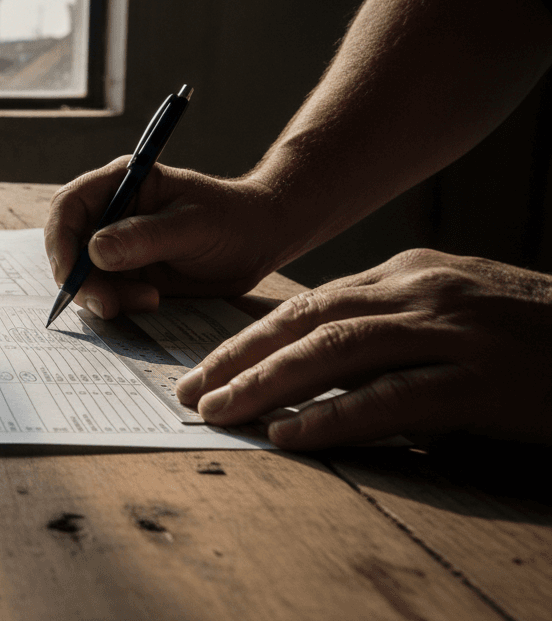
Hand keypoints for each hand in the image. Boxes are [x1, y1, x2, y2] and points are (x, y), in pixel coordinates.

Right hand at [44, 158, 289, 318]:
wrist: (260, 241)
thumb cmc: (234, 220)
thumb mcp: (194, 226)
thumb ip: (145, 237)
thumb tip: (96, 251)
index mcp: (121, 183)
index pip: (69, 207)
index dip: (60, 241)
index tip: (71, 276)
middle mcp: (111, 212)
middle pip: (68, 246)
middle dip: (81, 279)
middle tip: (107, 305)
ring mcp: (117, 244)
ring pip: (84, 275)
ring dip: (104, 296)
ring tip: (149, 301)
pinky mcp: (127, 273)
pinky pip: (105, 292)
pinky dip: (118, 304)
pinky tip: (152, 303)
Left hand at [175, 248, 551, 448]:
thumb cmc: (535, 336)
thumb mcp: (458, 307)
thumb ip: (392, 321)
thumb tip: (318, 351)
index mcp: (412, 274)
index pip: (312, 301)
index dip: (252, 336)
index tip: (208, 365)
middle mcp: (424, 293)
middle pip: (310, 321)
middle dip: (241, 357)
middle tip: (192, 391)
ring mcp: (455, 333)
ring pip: (338, 352)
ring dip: (270, 385)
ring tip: (222, 413)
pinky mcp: (485, 381)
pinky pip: (395, 400)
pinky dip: (337, 418)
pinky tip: (294, 436)